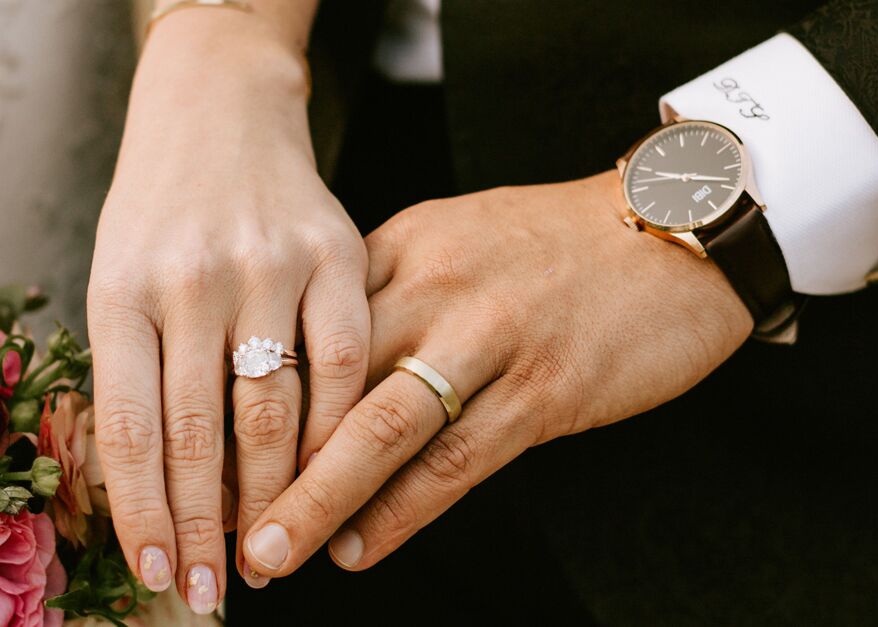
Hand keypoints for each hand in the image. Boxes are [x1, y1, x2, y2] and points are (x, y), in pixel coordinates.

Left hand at [87, 12, 367, 611]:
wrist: (221, 110)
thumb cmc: (160, 210)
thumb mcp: (118, 277)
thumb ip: (130, 373)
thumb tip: (143, 491)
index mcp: (121, 291)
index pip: (129, 429)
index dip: (144, 513)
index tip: (160, 571)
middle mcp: (190, 279)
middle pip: (199, 433)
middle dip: (207, 526)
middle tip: (215, 588)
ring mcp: (268, 265)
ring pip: (276, 411)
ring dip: (275, 498)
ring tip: (272, 552)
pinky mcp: (337, 254)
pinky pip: (344, 365)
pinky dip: (335, 434)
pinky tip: (331, 477)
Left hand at [240, 171, 751, 575]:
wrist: (673, 229)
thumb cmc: (554, 243)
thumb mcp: (454, 239)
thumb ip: (385, 291)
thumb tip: (313, 363)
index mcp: (401, 247)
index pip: (302, 331)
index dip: (246, 399)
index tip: (205, 454)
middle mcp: (434, 288)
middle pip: (324, 385)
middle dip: (262, 462)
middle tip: (215, 521)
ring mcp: (490, 339)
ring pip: (381, 430)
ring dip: (317, 501)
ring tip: (271, 554)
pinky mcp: (545, 389)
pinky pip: (457, 462)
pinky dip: (402, 512)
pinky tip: (361, 548)